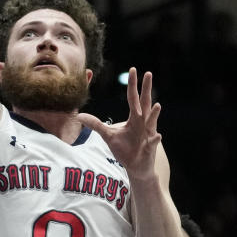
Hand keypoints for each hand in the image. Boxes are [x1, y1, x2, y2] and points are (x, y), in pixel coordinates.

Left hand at [76, 68, 161, 182]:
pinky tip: (157, 136)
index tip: (133, 69)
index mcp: (135, 117)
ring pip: (152, 121)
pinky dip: (155, 139)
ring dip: (154, 114)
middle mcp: (143, 122)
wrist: (135, 166)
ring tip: (157, 105)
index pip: (133, 97)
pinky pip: (153, 142)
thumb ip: (96, 124)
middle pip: (145, 103)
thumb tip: (79, 116)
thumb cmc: (125, 149)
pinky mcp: (149, 147)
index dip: (132, 84)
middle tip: (148, 73)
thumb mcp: (108, 135)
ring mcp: (148, 134)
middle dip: (146, 89)